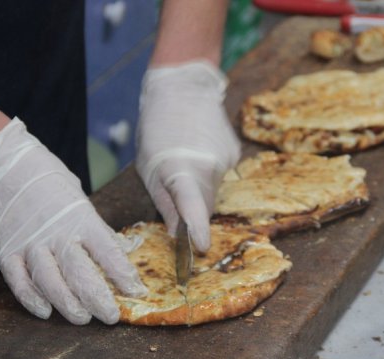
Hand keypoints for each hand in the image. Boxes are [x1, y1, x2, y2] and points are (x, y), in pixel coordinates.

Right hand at [0, 118, 146, 324]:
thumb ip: (99, 231)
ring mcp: (29, 244)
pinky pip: (19, 282)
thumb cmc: (53, 184)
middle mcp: (57, 234)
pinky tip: (45, 311)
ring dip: (68, 305)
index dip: (124, 276)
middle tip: (110, 316)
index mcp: (82, 220)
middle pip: (80, 274)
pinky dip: (31, 299)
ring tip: (82, 318)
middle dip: (98, 299)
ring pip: (51, 283)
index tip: (137, 292)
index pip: (108, 253)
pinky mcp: (6, 252)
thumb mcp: (83, 203)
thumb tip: (123, 252)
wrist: (9, 167)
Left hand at [136, 60, 239, 251]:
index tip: (201, 247)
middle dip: (194, 210)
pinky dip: (210, 172)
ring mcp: (226, 159)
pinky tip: (199, 151)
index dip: (197, 229)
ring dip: (200, 187)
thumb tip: (176, 231)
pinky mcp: (234, 153)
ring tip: (185, 161)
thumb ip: (164, 201)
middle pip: (206, 204)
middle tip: (176, 192)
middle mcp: (208, 166)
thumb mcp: (149, 166)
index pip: (192, 206)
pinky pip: (221, 174)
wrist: (184, 86)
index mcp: (181, 169)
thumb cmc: (158, 126)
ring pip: (214, 190)